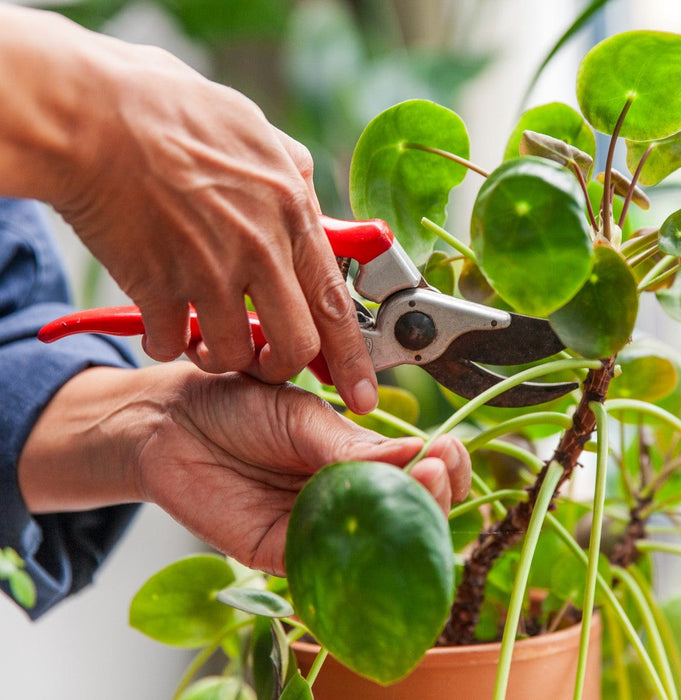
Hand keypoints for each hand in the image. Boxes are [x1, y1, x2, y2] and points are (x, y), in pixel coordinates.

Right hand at [0, 6, 377, 413]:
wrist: (90, 114)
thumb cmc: (168, 111)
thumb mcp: (255, 129)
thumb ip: (289, 172)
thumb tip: (304, 195)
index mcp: (290, 211)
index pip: (336, 302)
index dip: (353, 358)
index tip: (361, 393)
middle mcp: (259, 248)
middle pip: (296, 346)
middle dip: (281, 366)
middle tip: (264, 361)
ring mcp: (209, 270)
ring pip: (235, 355)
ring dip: (220, 357)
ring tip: (202, 337)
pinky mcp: (158, 285)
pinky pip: (170, 344)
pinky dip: (165, 344)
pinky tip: (159, 324)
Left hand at [18, 364, 469, 576]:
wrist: (172, 423)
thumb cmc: (235, 405)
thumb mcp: (300, 416)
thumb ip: (350, 443)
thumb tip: (416, 451)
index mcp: (355, 457)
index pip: (417, 472)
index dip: (442, 466)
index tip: (446, 451)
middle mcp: (343, 496)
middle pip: (408, 513)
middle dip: (434, 495)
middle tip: (436, 469)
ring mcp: (316, 526)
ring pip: (376, 544)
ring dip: (407, 524)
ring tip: (419, 487)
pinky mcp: (282, 552)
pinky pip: (328, 566)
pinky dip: (356, 555)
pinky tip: (373, 531)